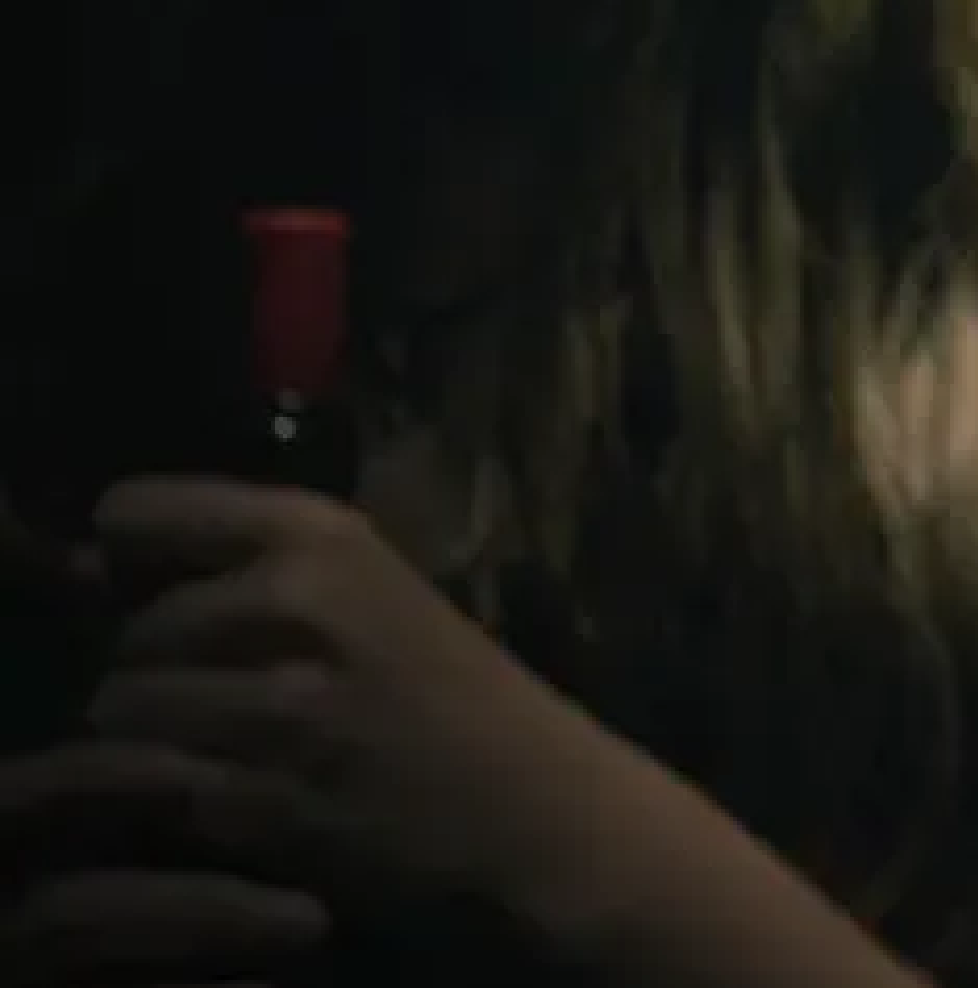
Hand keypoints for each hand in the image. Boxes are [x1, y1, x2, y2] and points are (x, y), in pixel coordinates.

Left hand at [1, 481, 634, 975]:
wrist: (536, 805)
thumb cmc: (451, 691)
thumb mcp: (370, 587)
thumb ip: (253, 565)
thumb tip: (101, 561)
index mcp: (324, 534)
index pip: (137, 514)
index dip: (126, 557)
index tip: (150, 587)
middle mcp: (297, 602)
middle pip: (132, 628)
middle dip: (154, 666)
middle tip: (212, 692)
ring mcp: (281, 705)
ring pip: (125, 706)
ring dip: (154, 735)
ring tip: (217, 747)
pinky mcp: (265, 796)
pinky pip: (158, 782)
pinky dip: (185, 793)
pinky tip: (241, 792)